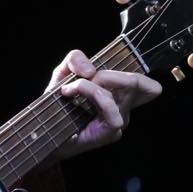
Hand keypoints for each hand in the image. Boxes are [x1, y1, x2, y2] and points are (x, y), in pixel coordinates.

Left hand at [45, 49, 162, 161]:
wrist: (44, 130)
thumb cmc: (57, 104)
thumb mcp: (63, 73)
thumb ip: (75, 59)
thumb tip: (90, 69)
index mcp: (119, 95)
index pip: (149, 88)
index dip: (139, 77)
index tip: (101, 74)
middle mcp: (123, 109)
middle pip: (136, 82)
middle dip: (107, 73)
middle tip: (81, 78)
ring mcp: (119, 120)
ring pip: (124, 89)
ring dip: (93, 82)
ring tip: (69, 88)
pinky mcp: (110, 131)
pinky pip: (109, 104)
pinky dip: (89, 91)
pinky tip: (70, 93)